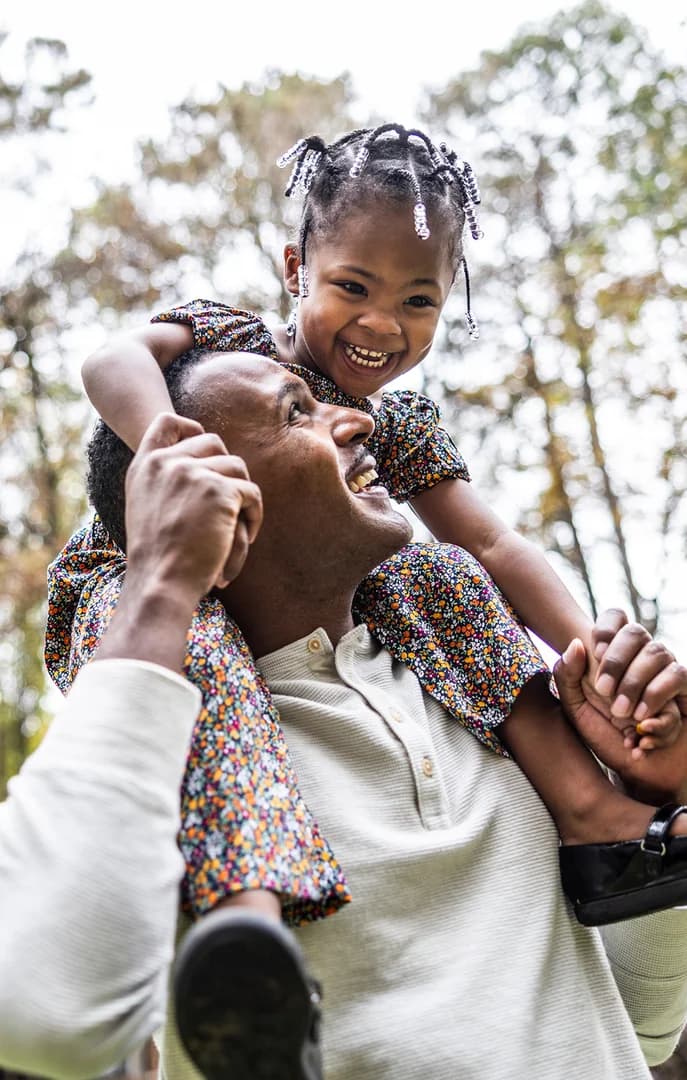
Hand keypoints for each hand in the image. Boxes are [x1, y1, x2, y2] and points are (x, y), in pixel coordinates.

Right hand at [125, 412, 262, 600]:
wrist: (160, 582)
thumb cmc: (158, 558)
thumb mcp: (146, 508)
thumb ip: (164, 481)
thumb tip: (204, 464)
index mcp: (145, 466)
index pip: (167, 423)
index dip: (191, 428)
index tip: (207, 453)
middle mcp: (167, 463)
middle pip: (213, 442)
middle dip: (227, 469)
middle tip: (231, 501)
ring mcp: (193, 473)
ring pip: (237, 467)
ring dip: (243, 495)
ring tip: (239, 524)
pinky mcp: (220, 491)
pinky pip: (251, 493)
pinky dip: (254, 515)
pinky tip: (247, 535)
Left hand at [556, 638, 686, 805]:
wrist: (635, 769)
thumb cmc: (604, 734)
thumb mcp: (575, 709)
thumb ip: (566, 676)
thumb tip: (576, 643)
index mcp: (612, 654)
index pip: (615, 617)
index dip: (607, 628)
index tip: (597, 653)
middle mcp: (641, 656)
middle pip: (636, 632)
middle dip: (617, 661)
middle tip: (603, 692)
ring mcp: (664, 670)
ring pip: (658, 652)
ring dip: (636, 683)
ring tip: (622, 715)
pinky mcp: (684, 690)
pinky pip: (678, 677)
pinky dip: (658, 700)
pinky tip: (641, 725)